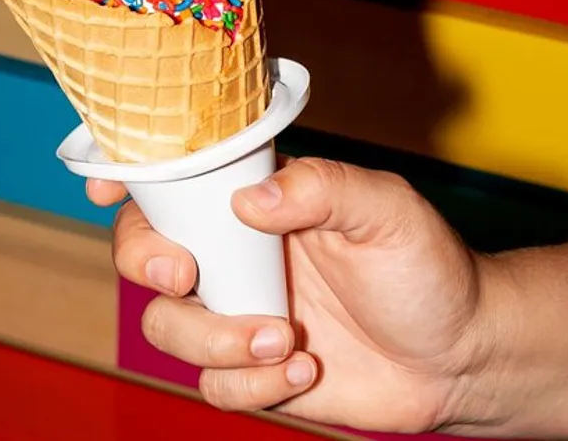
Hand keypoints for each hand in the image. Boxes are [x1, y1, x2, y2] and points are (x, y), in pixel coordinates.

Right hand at [90, 156, 482, 432]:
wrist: (458, 354)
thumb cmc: (427, 269)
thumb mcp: (386, 209)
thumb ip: (322, 189)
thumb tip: (248, 200)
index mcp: (259, 204)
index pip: (179, 184)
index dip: (131, 183)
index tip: (108, 192)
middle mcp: (237, 256)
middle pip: (147, 253)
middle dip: (148, 262)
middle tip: (188, 274)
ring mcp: (240, 313)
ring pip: (169, 326)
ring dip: (216, 338)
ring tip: (284, 338)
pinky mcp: (252, 371)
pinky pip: (213, 383)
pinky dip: (250, 382)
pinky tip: (304, 367)